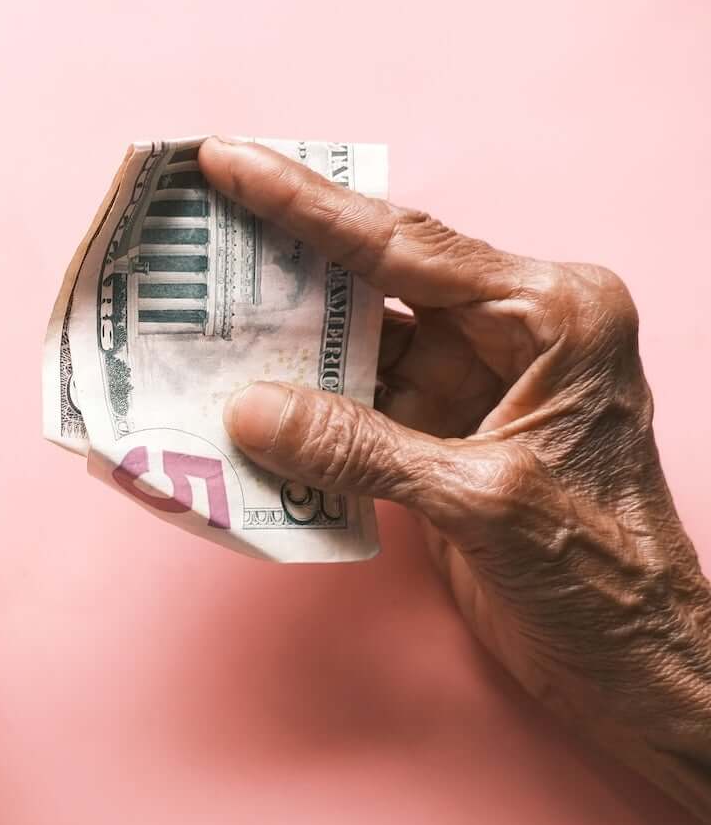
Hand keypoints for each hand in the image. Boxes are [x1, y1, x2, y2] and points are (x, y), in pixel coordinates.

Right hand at [200, 137, 710, 818]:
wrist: (632, 663)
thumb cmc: (599, 577)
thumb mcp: (480, 503)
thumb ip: (360, 449)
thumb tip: (249, 410)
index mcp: (553, 316)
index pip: (409, 247)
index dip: (308, 204)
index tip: (229, 161)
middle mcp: (515, 333)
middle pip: (377, 275)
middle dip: (285, 252)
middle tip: (196, 214)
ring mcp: (475, 385)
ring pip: (357, 342)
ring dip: (280, 335)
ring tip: (192, 301)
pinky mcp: (442, 439)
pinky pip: (353, 407)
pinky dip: (296, 407)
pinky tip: (232, 392)